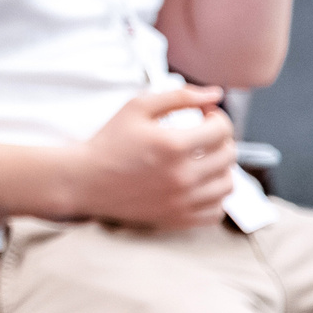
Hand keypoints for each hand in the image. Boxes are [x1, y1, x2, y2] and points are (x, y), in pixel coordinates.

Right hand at [68, 84, 235, 228]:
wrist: (83, 181)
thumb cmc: (107, 144)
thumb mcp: (136, 108)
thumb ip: (178, 96)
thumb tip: (214, 94)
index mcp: (173, 145)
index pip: (222, 129)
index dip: (217, 117)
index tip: (205, 116)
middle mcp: (182, 175)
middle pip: (229, 155)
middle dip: (220, 139)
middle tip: (204, 136)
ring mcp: (181, 200)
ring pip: (227, 184)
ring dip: (221, 169)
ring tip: (204, 162)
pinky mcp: (176, 218)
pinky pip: (215, 212)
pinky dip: (214, 198)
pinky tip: (200, 186)